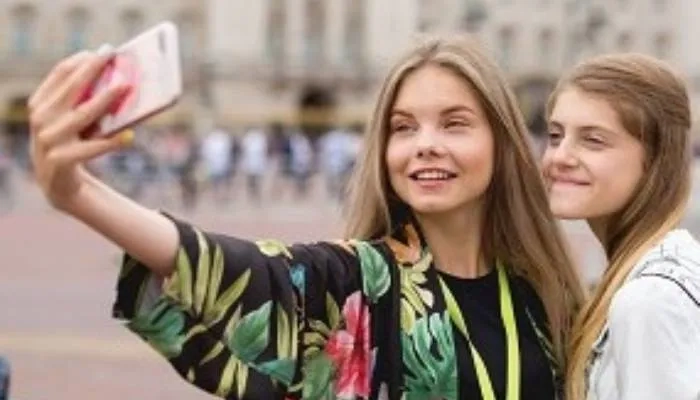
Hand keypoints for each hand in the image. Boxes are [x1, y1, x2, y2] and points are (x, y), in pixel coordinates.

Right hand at [28, 50, 133, 211]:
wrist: (59, 186)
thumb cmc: (73, 145)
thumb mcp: (74, 121)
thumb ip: (86, 101)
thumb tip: (120, 78)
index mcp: (40, 103)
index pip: (60, 73)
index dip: (82, 60)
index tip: (106, 51)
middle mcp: (40, 119)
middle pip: (70, 89)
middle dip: (92, 71)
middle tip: (113, 58)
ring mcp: (47, 141)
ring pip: (81, 116)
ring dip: (104, 100)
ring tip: (124, 87)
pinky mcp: (59, 162)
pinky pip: (89, 149)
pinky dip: (109, 143)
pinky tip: (128, 137)